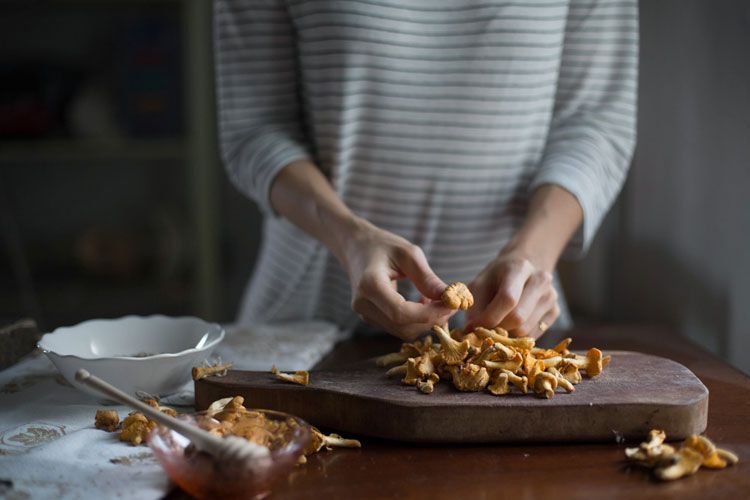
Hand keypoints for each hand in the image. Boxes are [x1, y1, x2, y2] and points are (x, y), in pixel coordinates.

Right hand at [337, 219, 454, 339]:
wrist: (356, 248)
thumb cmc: (383, 245)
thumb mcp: (408, 254)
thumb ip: (427, 277)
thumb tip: (448, 298)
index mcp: (370, 285)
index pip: (401, 312)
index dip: (429, 314)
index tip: (451, 305)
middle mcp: (363, 304)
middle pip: (403, 326)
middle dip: (431, 319)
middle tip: (450, 303)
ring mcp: (364, 314)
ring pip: (402, 331)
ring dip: (425, 321)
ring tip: (437, 301)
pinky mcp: (370, 318)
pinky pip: (397, 327)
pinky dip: (416, 320)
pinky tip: (423, 303)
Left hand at [464, 249, 559, 338]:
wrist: (524, 268)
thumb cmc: (497, 277)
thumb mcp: (479, 284)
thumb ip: (474, 306)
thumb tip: (470, 331)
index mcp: (519, 268)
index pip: (508, 299)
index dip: (489, 317)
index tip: (474, 326)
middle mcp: (540, 280)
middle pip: (518, 318)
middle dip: (497, 328)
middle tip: (485, 328)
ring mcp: (551, 296)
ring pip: (525, 330)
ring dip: (507, 333)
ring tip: (499, 321)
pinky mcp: (555, 311)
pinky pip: (533, 336)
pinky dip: (518, 336)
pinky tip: (512, 322)